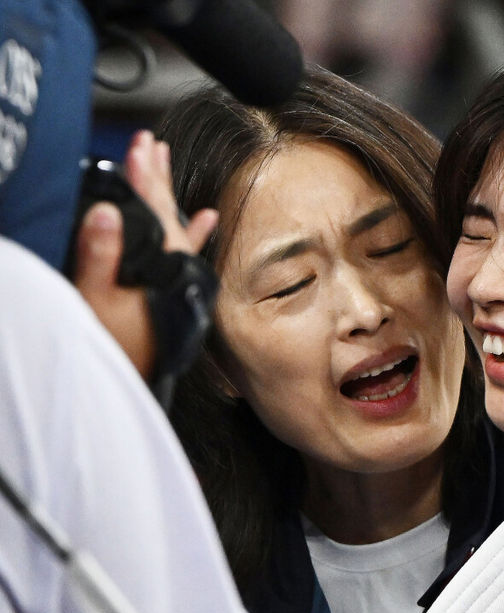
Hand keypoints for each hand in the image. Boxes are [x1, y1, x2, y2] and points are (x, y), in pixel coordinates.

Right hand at [73, 130, 217, 378]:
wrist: (131, 379)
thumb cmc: (113, 343)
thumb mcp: (95, 298)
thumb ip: (100, 255)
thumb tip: (105, 211)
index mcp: (156, 265)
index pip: (151, 212)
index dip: (144, 179)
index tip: (141, 147)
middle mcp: (171, 268)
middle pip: (164, 213)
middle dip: (156, 177)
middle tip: (150, 142)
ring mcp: (173, 278)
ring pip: (174, 227)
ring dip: (170, 195)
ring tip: (165, 162)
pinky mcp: (172, 290)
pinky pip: (187, 256)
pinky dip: (196, 234)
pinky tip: (209, 216)